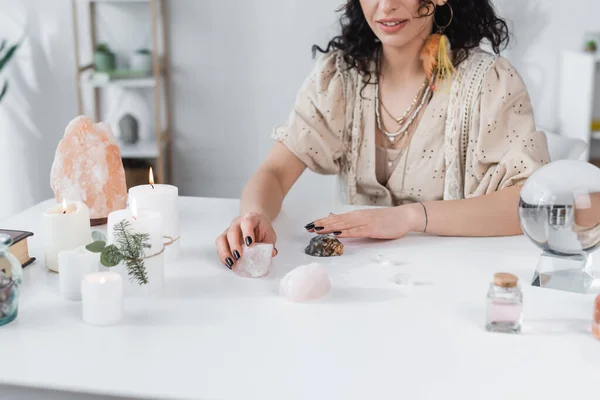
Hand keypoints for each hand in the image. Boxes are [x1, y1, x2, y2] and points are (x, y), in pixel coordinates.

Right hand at [215, 212, 277, 268]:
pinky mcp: (224, 239)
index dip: (247, 232)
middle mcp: (237, 223)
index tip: (250, 244)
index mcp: (250, 218)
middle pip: (232, 231)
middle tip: (239, 257)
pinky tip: (229, 264)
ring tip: (232, 263)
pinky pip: (219, 247)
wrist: (255, 224)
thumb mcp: (269, 235)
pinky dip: (223, 257)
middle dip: (234, 245)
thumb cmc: (262, 230)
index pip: (247, 221)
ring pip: (221, 239)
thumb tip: (272, 253)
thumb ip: (269, 244)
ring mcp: (228, 230)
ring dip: (225, 252)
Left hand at [306, 205, 423, 238]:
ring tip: (318, 229)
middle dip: (322, 224)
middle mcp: (358, 217)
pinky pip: (357, 231)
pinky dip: (346, 232)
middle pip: (337, 220)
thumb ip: (351, 219)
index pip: (336, 218)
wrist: (404, 216)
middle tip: (308, 227)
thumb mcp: (366, 218)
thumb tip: (334, 217)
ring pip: (344, 224)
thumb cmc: (387, 219)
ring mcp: (365, 222)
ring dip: (330, 227)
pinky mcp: (373, 229)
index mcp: (356, 215)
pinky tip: (338, 233)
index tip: (309, 224)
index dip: (322, 221)